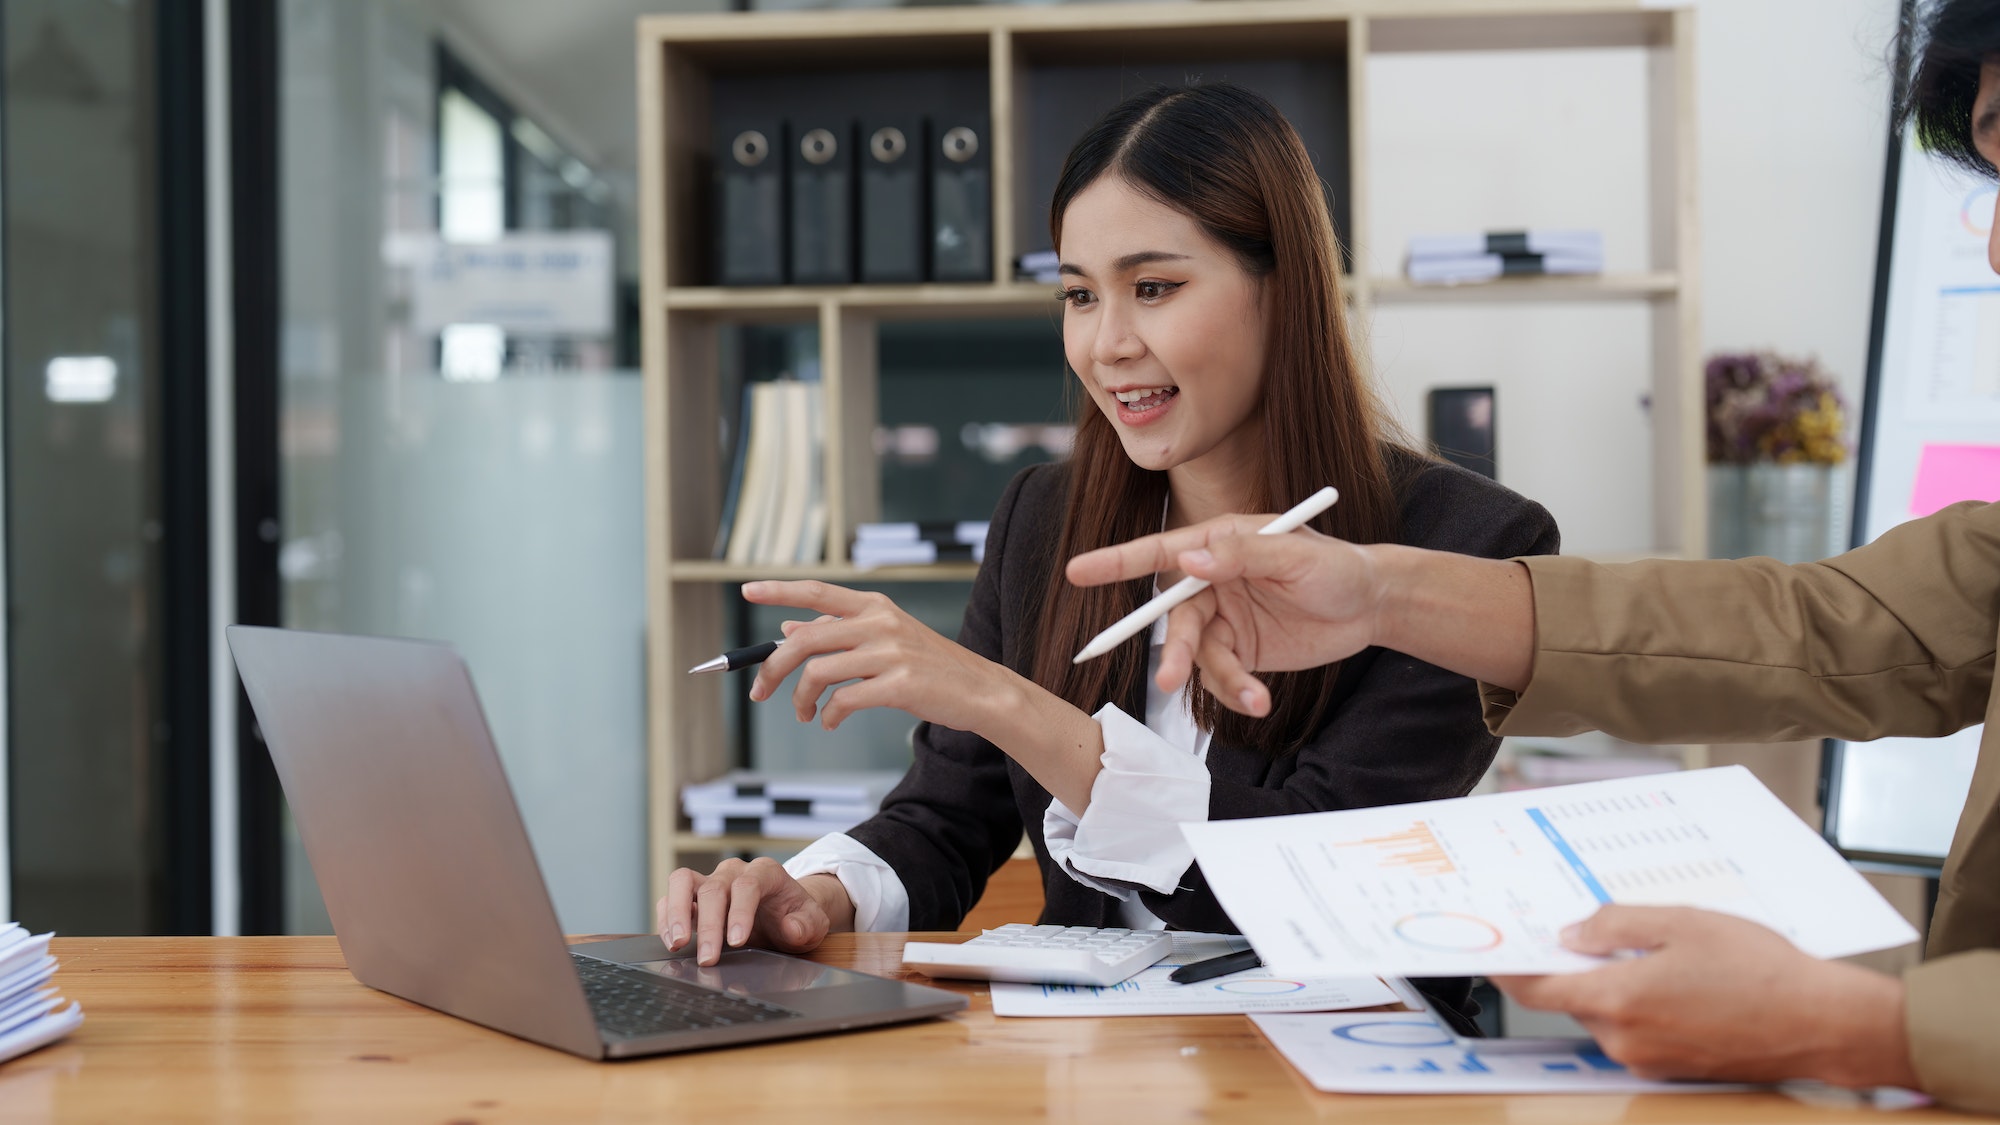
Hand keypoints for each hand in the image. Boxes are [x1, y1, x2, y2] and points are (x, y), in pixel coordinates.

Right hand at [656, 857, 854, 966]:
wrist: (784, 913)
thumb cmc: (796, 917)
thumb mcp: (813, 923)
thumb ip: (806, 925)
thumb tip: (790, 928)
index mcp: (766, 873)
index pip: (748, 885)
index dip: (740, 912)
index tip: (737, 942)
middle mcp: (734, 872)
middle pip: (714, 889)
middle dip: (708, 926)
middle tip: (708, 958)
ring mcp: (711, 881)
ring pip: (682, 881)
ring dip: (676, 913)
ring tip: (677, 944)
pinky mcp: (693, 896)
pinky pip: (671, 896)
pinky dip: (666, 918)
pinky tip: (671, 942)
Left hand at [740, 579, 1105, 812]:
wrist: (980, 691)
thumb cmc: (928, 666)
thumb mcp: (885, 639)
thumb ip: (840, 633)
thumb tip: (788, 629)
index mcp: (875, 607)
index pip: (817, 591)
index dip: (778, 590)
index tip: (747, 590)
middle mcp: (880, 623)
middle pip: (805, 639)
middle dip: (772, 668)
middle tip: (760, 692)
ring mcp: (890, 653)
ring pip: (817, 673)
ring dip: (800, 700)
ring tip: (804, 714)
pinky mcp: (899, 685)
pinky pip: (843, 701)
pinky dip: (827, 716)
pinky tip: (829, 722)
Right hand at [1064, 515, 1384, 715]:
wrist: (1373, 606)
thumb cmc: (1338, 567)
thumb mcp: (1295, 556)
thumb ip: (1242, 554)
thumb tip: (1190, 557)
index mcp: (1220, 543)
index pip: (1160, 551)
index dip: (1116, 561)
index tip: (1076, 571)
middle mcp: (1214, 581)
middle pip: (1176, 619)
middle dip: (1175, 651)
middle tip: (1171, 681)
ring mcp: (1225, 619)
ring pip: (1199, 655)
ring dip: (1218, 679)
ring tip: (1253, 696)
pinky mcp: (1241, 651)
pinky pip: (1221, 677)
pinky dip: (1235, 692)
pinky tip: (1260, 699)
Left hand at [1492, 906, 1918, 1088]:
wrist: (1822, 1022)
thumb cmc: (1761, 970)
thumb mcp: (1681, 923)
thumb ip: (1615, 925)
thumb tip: (1570, 935)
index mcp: (1619, 1000)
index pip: (1537, 992)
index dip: (1509, 971)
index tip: (1491, 952)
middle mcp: (1625, 1039)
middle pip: (1574, 1000)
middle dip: (1577, 967)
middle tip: (1591, 931)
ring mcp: (1649, 1061)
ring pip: (1608, 1015)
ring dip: (1616, 985)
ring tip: (1658, 952)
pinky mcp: (1673, 1070)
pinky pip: (1637, 1032)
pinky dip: (1642, 1005)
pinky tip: (1678, 981)